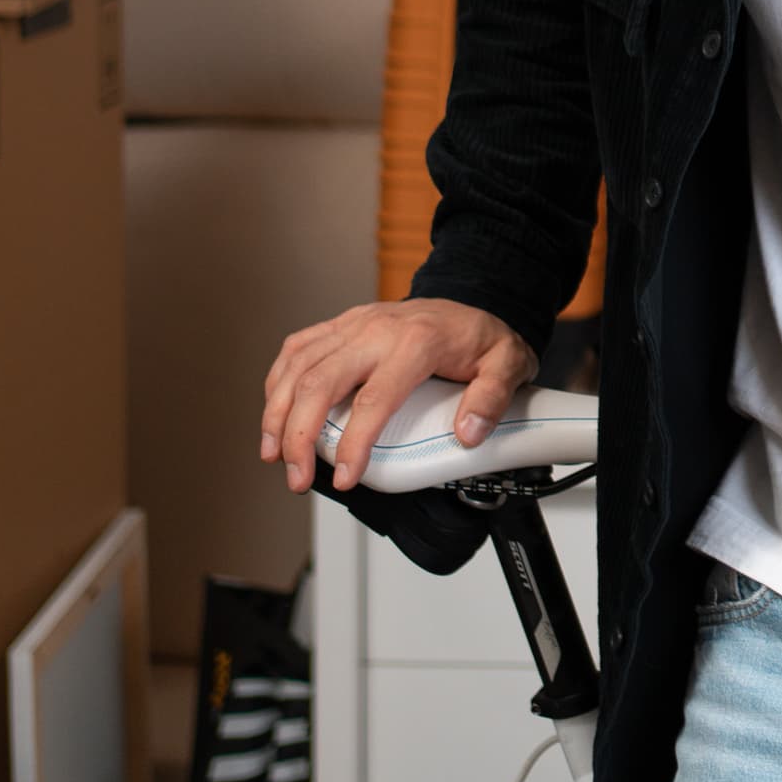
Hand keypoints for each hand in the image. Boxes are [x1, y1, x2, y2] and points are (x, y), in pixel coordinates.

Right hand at [260, 297, 535, 494]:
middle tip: (297, 478)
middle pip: (320, 382)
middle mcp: (376, 330)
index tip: (346, 478)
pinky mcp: (340, 325)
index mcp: (416, 342)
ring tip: (274, 456)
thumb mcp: (507, 364)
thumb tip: (468, 433)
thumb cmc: (481, 339)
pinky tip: (275, 412)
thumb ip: (492, 399)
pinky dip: (279, 382)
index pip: (375, 399)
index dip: (355, 443)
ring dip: (278, 413)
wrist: (469, 304)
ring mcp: (354, 324)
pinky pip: (297, 348)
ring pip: (299, 366)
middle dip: (299, 436)